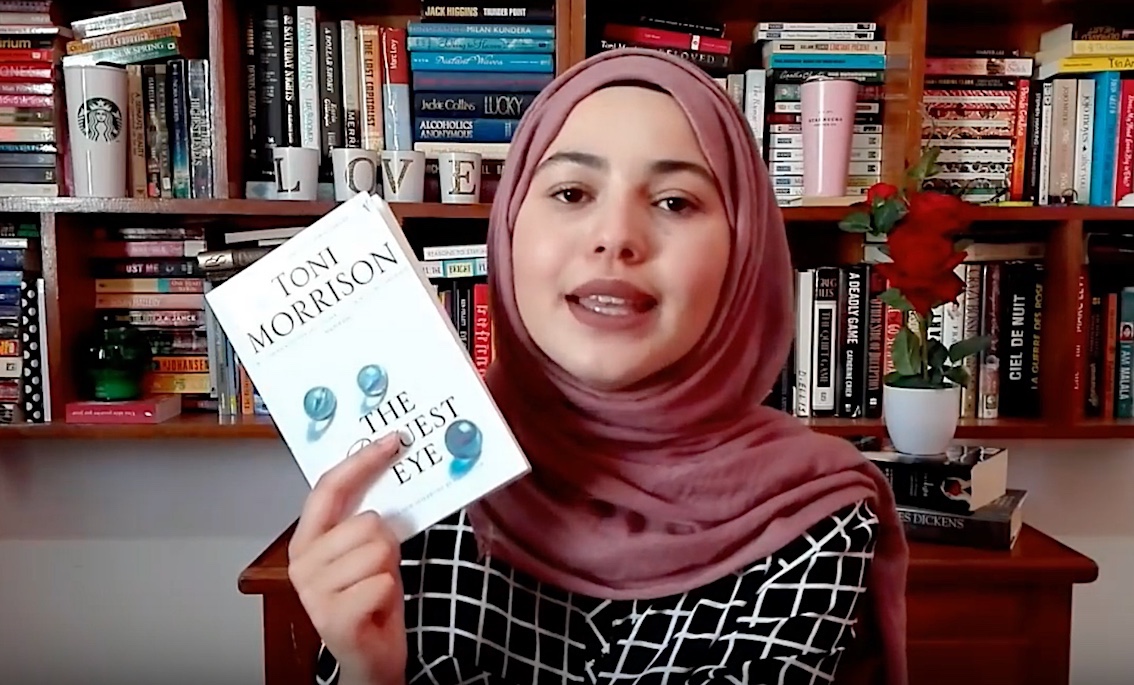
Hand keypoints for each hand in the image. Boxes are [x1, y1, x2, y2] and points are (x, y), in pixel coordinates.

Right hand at [288, 433, 406, 684]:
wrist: (369, 657)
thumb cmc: (370, 600)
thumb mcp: (369, 552)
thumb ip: (368, 519)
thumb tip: (389, 471)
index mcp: (308, 540)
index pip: (329, 488)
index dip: (361, 461)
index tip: (391, 441)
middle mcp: (303, 562)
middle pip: (368, 521)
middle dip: (387, 543)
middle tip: (380, 569)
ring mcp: (314, 591)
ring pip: (379, 550)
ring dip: (389, 571)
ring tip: (375, 589)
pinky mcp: (332, 616)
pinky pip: (382, 582)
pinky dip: (389, 594)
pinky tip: (375, 608)